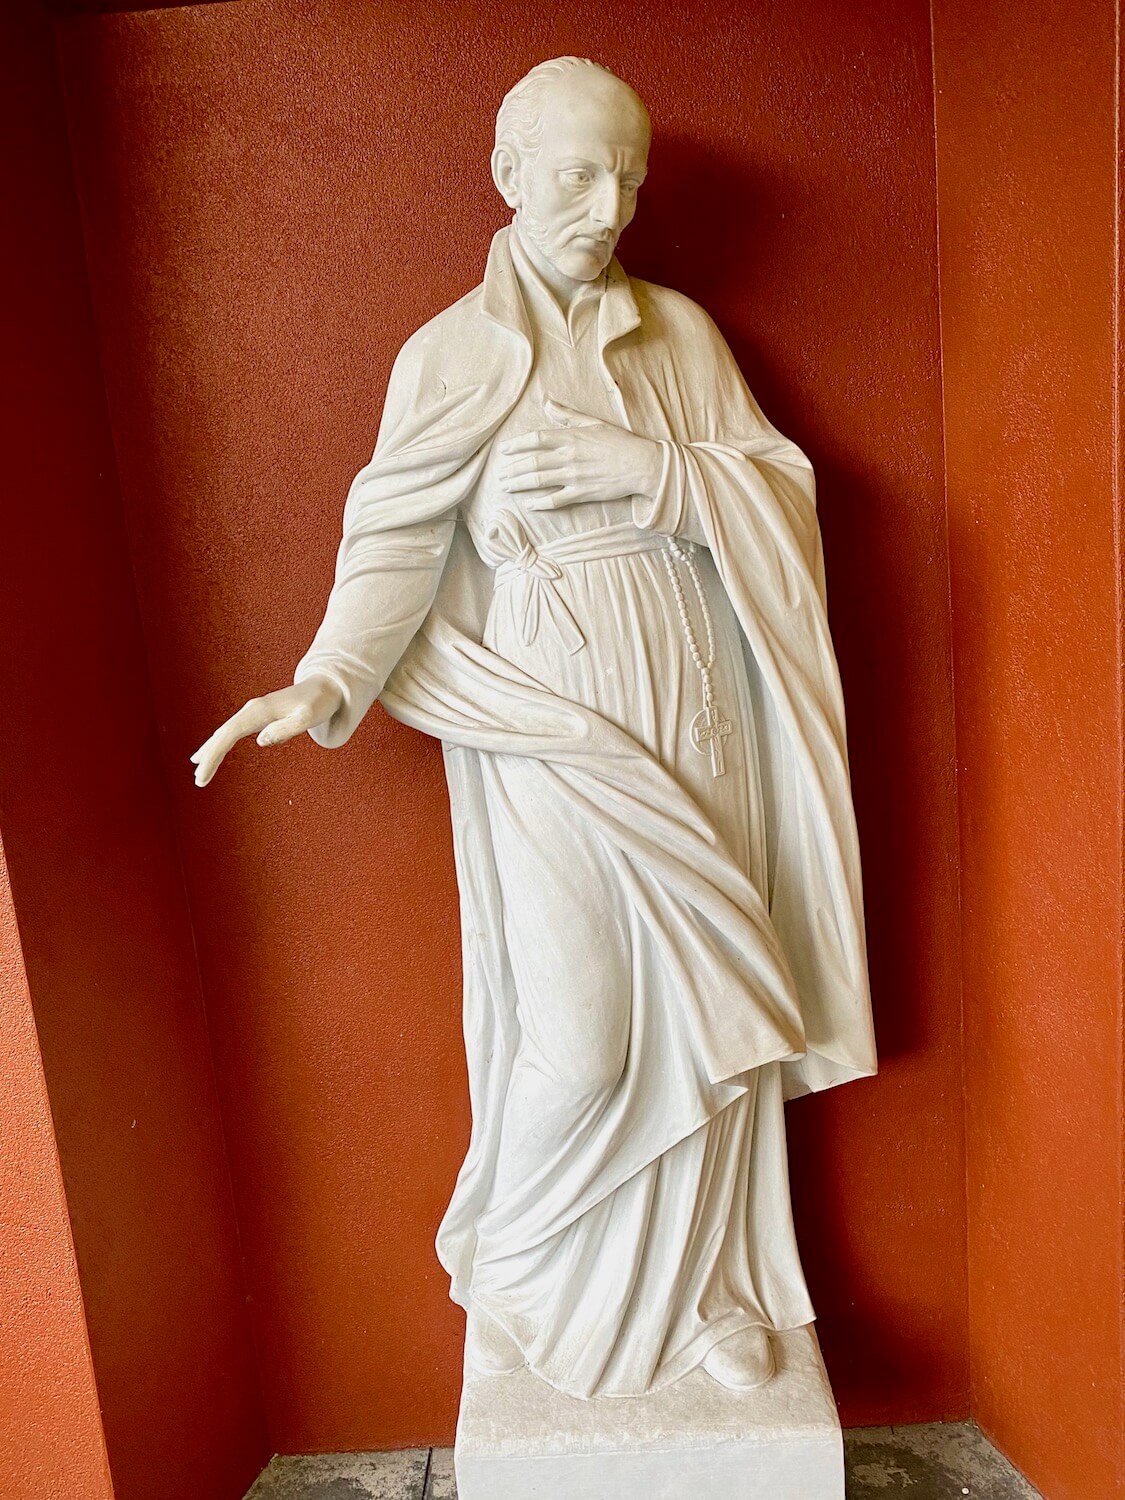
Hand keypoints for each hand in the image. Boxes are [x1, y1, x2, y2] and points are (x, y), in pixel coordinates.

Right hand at [190, 675, 342, 786]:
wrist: (325, 688)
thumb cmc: (319, 703)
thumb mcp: (308, 717)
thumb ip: (286, 729)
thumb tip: (260, 741)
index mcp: (260, 711)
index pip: (229, 734)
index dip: (214, 754)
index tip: (203, 774)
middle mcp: (252, 710)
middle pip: (223, 734)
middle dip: (209, 756)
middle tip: (198, 781)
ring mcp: (254, 713)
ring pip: (225, 732)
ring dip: (211, 750)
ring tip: (198, 769)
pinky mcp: (258, 717)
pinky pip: (233, 732)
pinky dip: (221, 743)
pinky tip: (213, 752)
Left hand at [497, 399, 662, 509]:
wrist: (642, 465)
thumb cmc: (620, 442)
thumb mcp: (594, 423)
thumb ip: (568, 415)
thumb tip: (547, 403)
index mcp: (571, 437)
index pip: (536, 439)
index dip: (517, 445)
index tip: (505, 450)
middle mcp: (569, 456)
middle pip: (533, 462)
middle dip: (513, 469)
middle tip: (500, 474)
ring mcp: (575, 476)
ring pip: (540, 480)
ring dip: (520, 484)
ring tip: (506, 486)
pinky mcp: (583, 493)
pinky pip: (556, 500)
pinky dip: (541, 503)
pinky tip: (530, 504)